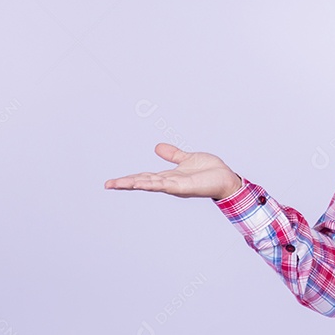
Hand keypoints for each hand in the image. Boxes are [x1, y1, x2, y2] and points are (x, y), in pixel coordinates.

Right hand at [104, 143, 242, 200]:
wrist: (226, 178)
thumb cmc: (210, 171)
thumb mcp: (187, 158)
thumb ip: (172, 154)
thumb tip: (157, 147)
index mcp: (168, 176)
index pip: (144, 177)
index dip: (129, 179)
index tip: (113, 182)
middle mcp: (169, 183)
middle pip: (143, 182)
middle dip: (125, 184)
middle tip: (107, 184)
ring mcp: (175, 186)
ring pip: (149, 184)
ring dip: (133, 184)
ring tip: (116, 184)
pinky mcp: (183, 186)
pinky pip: (164, 184)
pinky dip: (151, 184)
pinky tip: (140, 183)